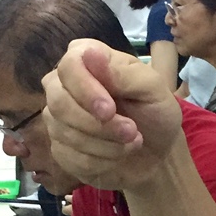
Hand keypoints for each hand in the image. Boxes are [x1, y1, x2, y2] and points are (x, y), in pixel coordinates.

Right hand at [44, 39, 184, 191]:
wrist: (157, 152)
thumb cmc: (154, 111)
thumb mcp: (152, 88)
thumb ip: (122, 72)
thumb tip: (89, 53)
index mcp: (84, 59)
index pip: (68, 66)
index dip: (85, 90)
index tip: (109, 110)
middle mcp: (62, 85)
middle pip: (58, 102)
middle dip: (97, 124)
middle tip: (131, 131)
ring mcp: (57, 117)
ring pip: (63, 132)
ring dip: (105, 144)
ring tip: (133, 141)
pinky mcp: (59, 147)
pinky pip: (69, 157)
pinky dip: (100, 161)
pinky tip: (118, 155)